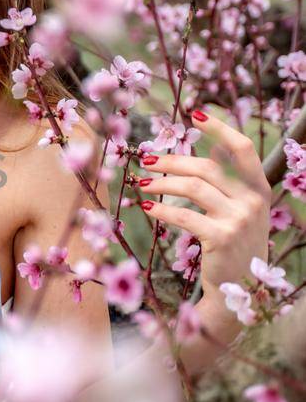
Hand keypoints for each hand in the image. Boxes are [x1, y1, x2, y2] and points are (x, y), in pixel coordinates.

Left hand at [136, 108, 271, 327]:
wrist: (238, 287)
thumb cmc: (234, 243)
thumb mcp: (241, 210)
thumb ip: (229, 183)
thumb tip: (209, 148)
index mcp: (259, 189)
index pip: (243, 149)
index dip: (220, 128)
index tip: (194, 114)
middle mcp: (253, 201)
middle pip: (207, 167)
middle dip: (173, 160)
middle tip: (147, 160)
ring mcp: (239, 220)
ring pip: (193, 187)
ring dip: (161, 183)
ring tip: (141, 183)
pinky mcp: (221, 238)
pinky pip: (184, 215)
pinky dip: (161, 209)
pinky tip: (145, 207)